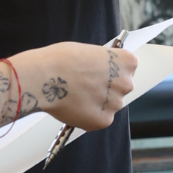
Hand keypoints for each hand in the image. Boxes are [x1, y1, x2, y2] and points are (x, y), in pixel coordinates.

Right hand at [20, 43, 136, 131]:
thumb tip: (100, 71)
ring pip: (109, 105)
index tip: (100, 70)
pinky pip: (99, 119)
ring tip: (75, 96)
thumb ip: (101, 62)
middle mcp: (126, 83)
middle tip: (86, 86)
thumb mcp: (88, 51)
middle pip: (120, 87)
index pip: (128, 67)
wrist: (44, 77)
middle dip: (107, 88)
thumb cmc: (61, 59)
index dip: (111, 69)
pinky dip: (89, 116)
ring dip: (97, 103)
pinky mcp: (104, 121)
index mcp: (127, 62)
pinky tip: (74, 107)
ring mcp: (116, 104)